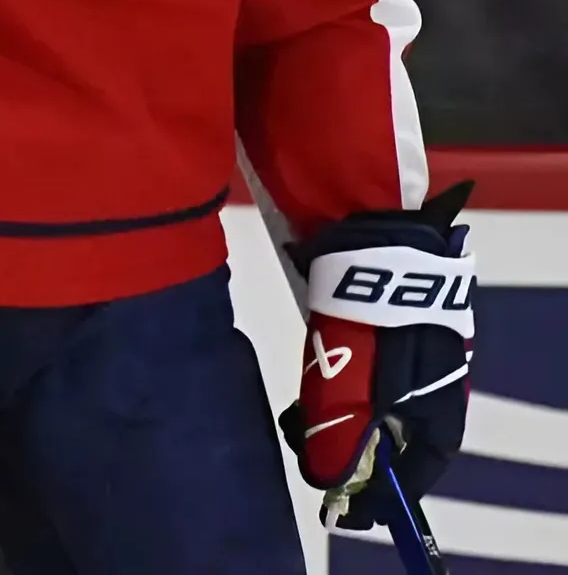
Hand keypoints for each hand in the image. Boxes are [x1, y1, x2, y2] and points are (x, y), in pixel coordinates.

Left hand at [279, 183, 475, 530]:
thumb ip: (340, 441)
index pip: (419, 467)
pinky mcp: (387, 321)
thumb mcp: (351, 391)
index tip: (346, 505)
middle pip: (395, 435)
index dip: (384, 492)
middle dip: (352, 449)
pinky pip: (365, 367)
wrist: (373, 237)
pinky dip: (337, 380)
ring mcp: (413, 349)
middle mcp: (435, 382)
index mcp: (441, 408)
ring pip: (376, 400)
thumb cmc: (373, 319)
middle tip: (307, 446)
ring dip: (339, 413)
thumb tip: (328, 485)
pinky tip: (311, 373)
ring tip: (299, 413)